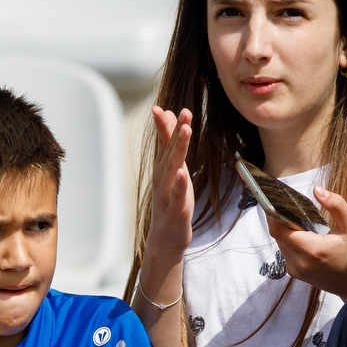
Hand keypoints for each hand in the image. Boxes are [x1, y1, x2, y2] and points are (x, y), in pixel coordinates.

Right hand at [143, 106, 193, 261]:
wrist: (165, 239)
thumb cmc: (172, 202)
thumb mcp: (174, 172)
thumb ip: (172, 147)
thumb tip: (172, 117)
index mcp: (163, 168)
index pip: (164, 142)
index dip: (164, 124)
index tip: (162, 107)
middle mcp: (162, 178)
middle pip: (169, 150)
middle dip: (174, 130)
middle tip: (181, 111)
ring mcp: (167, 194)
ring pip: (173, 167)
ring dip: (178, 148)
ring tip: (185, 130)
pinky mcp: (175, 210)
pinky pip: (177, 195)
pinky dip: (179, 183)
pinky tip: (180, 172)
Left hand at [266, 186, 346, 298]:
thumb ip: (336, 205)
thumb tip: (317, 190)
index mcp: (312, 249)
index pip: (278, 230)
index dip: (272, 214)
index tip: (273, 199)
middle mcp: (299, 262)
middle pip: (277, 235)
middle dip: (280, 218)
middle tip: (288, 204)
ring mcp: (295, 270)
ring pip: (280, 243)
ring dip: (285, 230)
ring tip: (297, 218)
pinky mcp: (295, 273)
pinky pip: (285, 252)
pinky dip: (290, 240)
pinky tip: (302, 234)